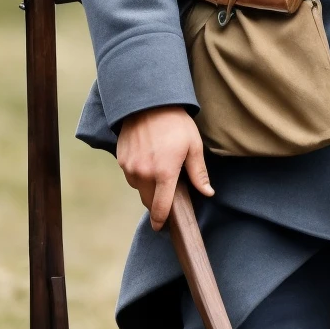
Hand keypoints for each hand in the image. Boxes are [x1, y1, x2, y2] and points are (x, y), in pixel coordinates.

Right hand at [117, 105, 213, 230]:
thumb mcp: (193, 146)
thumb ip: (199, 173)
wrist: (149, 102)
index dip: (161, 221)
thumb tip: (208, 193)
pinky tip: (148, 157)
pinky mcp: (121, 159)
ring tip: (159, 166)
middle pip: (148, 201)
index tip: (162, 227)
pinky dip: (138, 173)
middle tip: (168, 189)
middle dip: (157, 201)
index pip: (161, 208)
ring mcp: (130, 167)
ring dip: (148, 185)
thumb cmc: (175, 123)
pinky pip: (130, 174)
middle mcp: (144, 174)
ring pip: (139, 188)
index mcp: (164, 174)